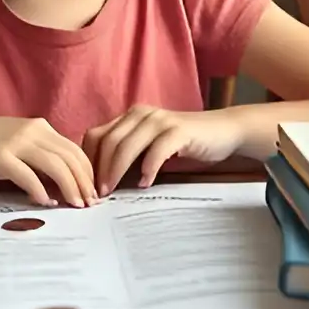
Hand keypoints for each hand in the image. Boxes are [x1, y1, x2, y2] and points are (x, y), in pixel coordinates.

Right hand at [0, 114, 96, 207]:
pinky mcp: (0, 157)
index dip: (88, 172)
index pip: (74, 150)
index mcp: (40, 128)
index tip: (93, 191)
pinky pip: (28, 176)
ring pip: (55, 166)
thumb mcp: (19, 143)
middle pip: (70, 158)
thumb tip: (62, 182)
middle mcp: (33, 132)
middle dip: (84, 182)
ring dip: (69, 188)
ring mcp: (16, 143)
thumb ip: (40, 156)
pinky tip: (46, 202)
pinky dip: (40, 191)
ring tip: (75, 205)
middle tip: (90, 203)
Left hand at [82, 105, 244, 195]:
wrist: (223, 131)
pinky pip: (156, 150)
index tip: (85, 185)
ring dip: (116, 171)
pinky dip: (147, 168)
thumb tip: (102, 182)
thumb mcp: (150, 147)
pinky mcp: (179, 130)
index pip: (96, 136)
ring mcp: (160, 120)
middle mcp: (141, 114)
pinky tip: (145, 184)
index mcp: (130, 117)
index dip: (87, 161)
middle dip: (98, 170)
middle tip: (96, 194)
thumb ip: (129, 155)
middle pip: (108, 142)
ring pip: (126, 145)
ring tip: (112, 192)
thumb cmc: (184, 144)